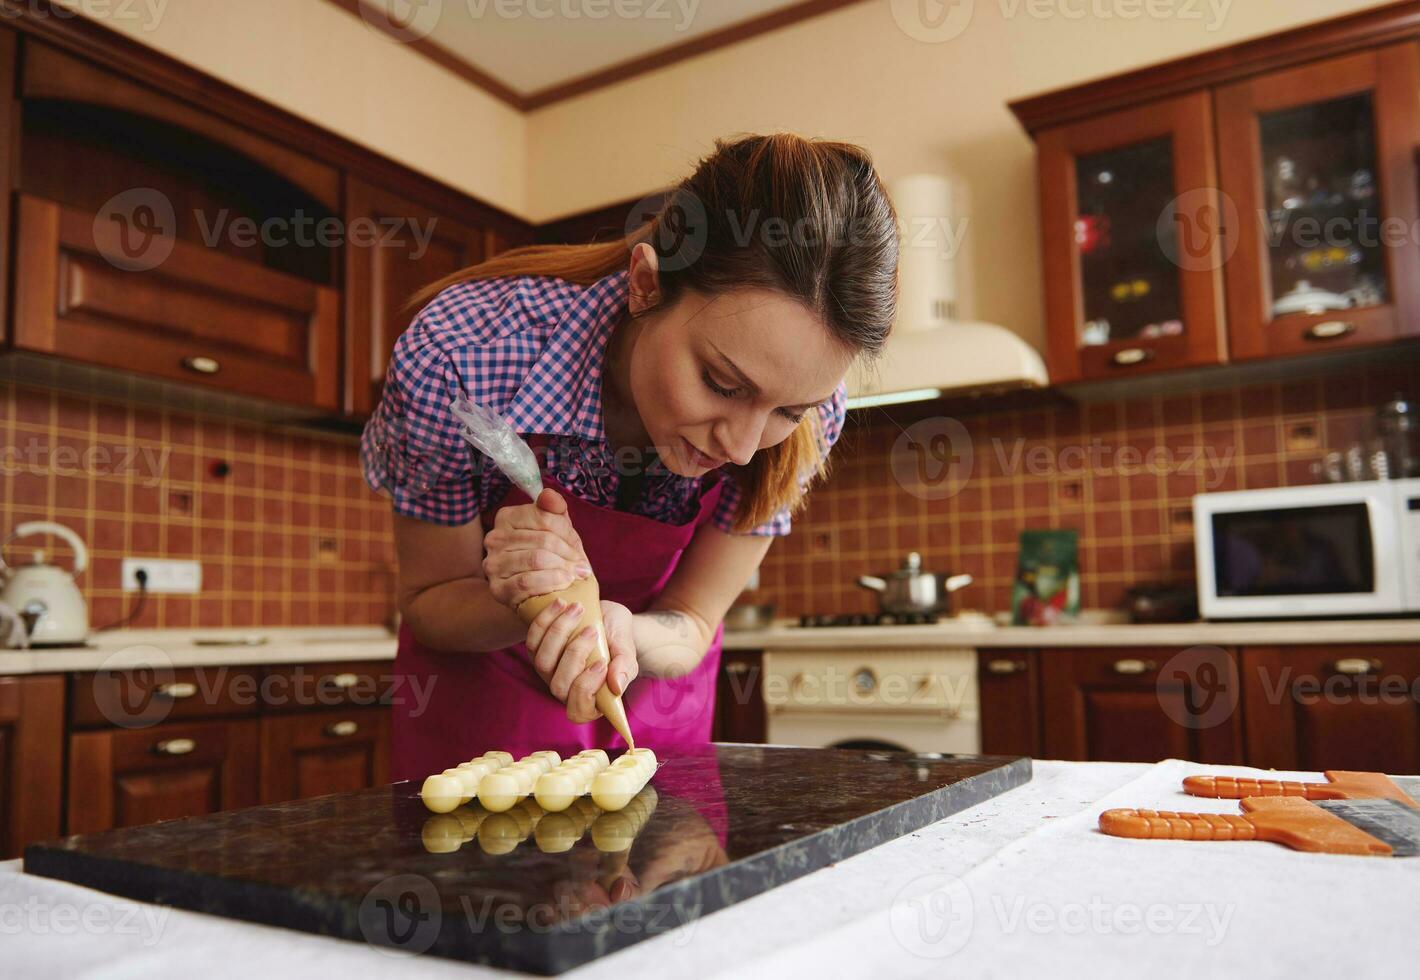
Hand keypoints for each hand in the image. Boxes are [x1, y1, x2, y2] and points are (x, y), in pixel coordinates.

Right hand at [482, 488, 591, 609]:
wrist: (537, 592)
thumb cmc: (549, 555)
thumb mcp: (556, 529)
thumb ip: (554, 508)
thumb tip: (549, 495)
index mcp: (507, 517)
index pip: (544, 517)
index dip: (567, 534)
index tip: (578, 547)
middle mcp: (494, 538)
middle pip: (543, 540)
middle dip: (568, 554)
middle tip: (582, 567)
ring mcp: (493, 564)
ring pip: (536, 560)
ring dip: (562, 569)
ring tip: (575, 575)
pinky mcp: (497, 588)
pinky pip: (527, 582)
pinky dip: (551, 583)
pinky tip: (562, 585)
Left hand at [525, 599, 638, 723]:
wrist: (607, 617)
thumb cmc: (620, 638)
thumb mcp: (627, 650)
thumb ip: (625, 667)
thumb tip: (617, 687)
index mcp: (591, 698)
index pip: (579, 711)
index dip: (586, 690)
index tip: (602, 663)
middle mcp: (566, 689)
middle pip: (558, 686)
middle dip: (574, 656)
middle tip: (593, 630)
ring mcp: (549, 671)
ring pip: (543, 663)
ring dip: (559, 634)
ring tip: (578, 610)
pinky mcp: (537, 650)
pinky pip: (533, 640)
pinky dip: (546, 621)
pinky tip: (561, 604)